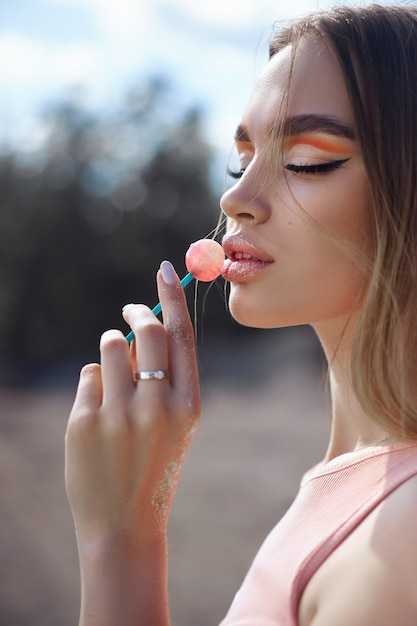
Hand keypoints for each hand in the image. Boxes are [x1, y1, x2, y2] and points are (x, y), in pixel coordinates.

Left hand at [65, 260, 200, 544]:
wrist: (126, 523)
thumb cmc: (156, 467)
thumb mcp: (177, 425)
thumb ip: (164, 377)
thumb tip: (138, 328)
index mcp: (189, 405)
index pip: (181, 335)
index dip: (173, 297)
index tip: (165, 269)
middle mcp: (157, 405)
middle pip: (146, 331)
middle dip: (136, 312)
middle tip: (129, 310)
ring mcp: (118, 414)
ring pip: (109, 347)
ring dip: (110, 348)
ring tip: (112, 376)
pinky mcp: (85, 422)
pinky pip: (88, 375)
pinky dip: (94, 383)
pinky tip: (99, 414)